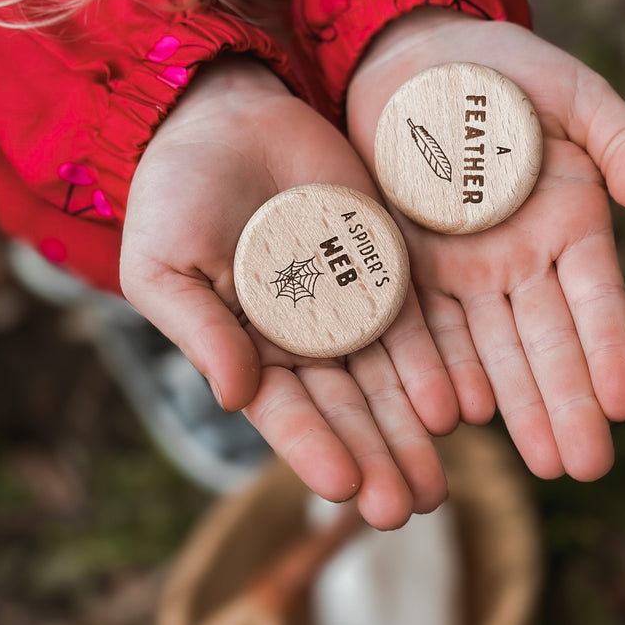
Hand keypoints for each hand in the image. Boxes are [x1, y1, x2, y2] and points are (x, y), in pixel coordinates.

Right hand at [120, 56, 458, 528]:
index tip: (343, 489)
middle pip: (349, 411)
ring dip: (413, 431)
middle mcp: (306, 342)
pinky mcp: (388, 268)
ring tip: (438, 480)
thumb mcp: (166, 264)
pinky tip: (458, 406)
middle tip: (407, 508)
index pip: (287, 415)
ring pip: (390, 382)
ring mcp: (352, 307)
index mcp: (248, 352)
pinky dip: (438, 363)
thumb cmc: (176, 194)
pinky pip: (419, 323)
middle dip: (376, 459)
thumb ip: (200, 330)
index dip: (314, 450)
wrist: (225, 116)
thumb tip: (235, 396)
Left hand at [347, 9, 624, 481]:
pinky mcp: (404, 270)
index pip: (597, 300)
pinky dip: (441, 370)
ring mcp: (463, 273)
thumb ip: (620, 135)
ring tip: (537, 461)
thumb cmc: (502, 67)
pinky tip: (456, 416)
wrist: (410, 58)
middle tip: (583, 466)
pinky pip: (424, 328)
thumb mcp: (570, 90)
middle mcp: (522, 262)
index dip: (610, 350)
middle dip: (567, 405)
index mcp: (571, 223)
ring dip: (513, 406)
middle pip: (547, 343)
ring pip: (491, 351)